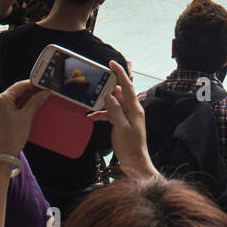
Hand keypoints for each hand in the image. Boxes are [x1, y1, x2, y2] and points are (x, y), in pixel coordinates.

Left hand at [0, 80, 49, 155]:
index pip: (19, 86)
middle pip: (16, 92)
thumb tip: (44, 93)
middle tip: (44, 92)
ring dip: (26, 99)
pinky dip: (21, 106)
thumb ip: (35, 102)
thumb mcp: (26, 117)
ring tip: (40, 100)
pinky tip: (31, 109)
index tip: (44, 84)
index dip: (33, 84)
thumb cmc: (10, 138)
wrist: (1, 156)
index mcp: (1, 99)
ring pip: (14, 99)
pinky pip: (11, 107)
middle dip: (30, 92)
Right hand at [90, 61, 155, 178]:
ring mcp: (127, 116)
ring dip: (103, 102)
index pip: (128, 86)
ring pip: (114, 103)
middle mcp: (132, 110)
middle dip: (108, 88)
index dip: (120, 73)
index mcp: (135, 108)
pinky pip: (111, 113)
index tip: (112, 63)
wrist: (134, 162)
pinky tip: (92, 116)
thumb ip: (115, 110)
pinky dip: (102, 113)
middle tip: (97, 83)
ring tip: (92, 100)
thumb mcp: (121, 127)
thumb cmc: (130, 146)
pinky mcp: (122, 123)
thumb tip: (109, 95)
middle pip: (120, 93)